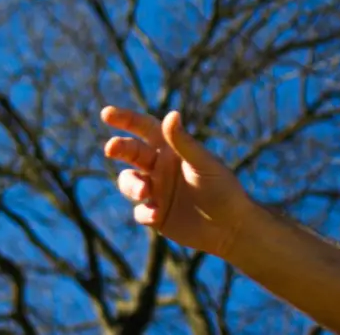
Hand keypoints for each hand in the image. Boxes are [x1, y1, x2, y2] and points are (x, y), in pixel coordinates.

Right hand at [101, 106, 250, 255]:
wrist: (232, 226)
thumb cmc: (223, 188)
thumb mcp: (203, 164)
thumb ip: (184, 142)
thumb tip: (171, 114)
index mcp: (171, 149)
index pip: (144, 129)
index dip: (125, 119)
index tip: (107, 113)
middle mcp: (159, 167)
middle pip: (130, 152)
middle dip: (119, 148)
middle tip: (110, 148)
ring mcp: (156, 191)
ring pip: (129, 182)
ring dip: (131, 184)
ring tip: (144, 192)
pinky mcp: (156, 215)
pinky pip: (139, 211)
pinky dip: (144, 212)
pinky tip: (157, 215)